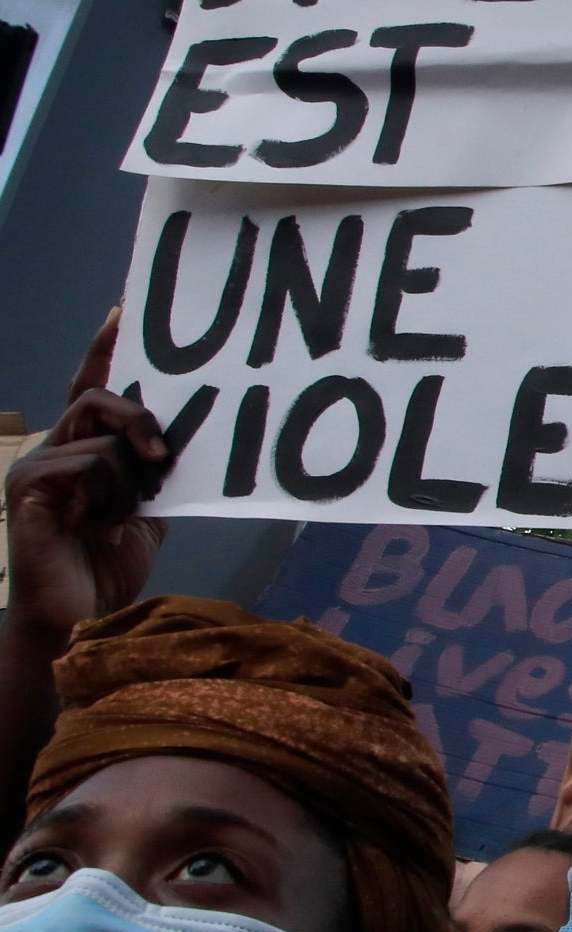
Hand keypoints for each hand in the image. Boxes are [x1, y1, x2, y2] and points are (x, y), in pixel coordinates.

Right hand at [3, 312, 168, 652]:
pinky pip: (89, 462)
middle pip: (98, 397)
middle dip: (140, 417)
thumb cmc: (107, 568)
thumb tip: (184, 441)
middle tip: (163, 455)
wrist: (80, 619)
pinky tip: (104, 523)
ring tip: (127, 513)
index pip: (90, 388)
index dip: (105, 349)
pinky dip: (112, 491)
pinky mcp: (28, 486)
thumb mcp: (146, 511)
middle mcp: (51, 450)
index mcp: (79, 452)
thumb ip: (156, 473)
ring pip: (102, 433)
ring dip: (132, 474)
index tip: (124, 312)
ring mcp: (35, 466)